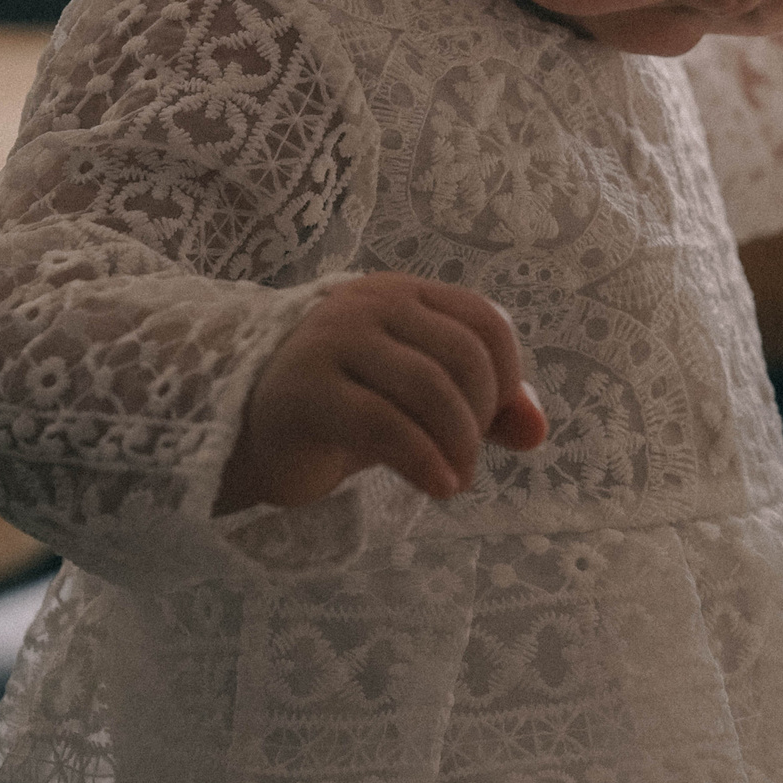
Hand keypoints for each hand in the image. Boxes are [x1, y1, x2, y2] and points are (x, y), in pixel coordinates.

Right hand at [214, 273, 547, 515]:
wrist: (243, 432)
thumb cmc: (345, 411)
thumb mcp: (420, 401)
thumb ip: (483, 406)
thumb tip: (538, 432)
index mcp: (403, 294)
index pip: (484, 320)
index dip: (507, 375)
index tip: (497, 423)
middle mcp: (369, 305)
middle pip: (463, 354)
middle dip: (482, 414)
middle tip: (471, 456)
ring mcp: (333, 342)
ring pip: (429, 387)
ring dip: (459, 442)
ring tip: (458, 479)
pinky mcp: (307, 390)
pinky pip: (387, 424)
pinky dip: (425, 461)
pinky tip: (440, 487)